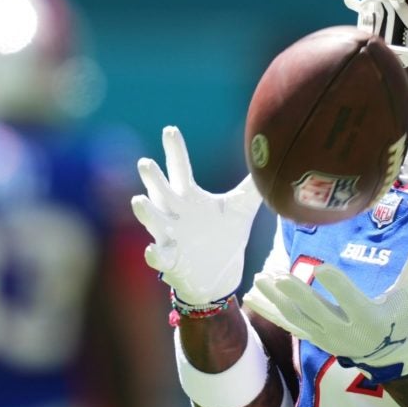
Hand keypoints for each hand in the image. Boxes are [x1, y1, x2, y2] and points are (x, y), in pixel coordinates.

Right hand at [131, 126, 261, 306]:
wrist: (219, 276)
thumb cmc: (224, 238)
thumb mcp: (239, 209)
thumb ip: (251, 186)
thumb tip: (269, 157)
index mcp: (188, 198)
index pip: (180, 169)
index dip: (175, 151)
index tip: (170, 130)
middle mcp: (174, 214)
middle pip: (160, 192)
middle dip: (152, 179)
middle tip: (145, 162)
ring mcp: (169, 237)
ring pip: (153, 221)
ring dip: (146, 212)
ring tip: (139, 200)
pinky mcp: (171, 260)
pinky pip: (159, 257)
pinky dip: (155, 255)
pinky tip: (152, 251)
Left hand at [245, 226, 407, 383]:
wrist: (392, 355)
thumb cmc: (405, 317)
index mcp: (371, 319)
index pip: (353, 301)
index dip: (338, 286)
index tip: (322, 268)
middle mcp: (346, 332)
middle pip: (318, 312)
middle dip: (297, 294)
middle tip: (278, 275)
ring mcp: (327, 338)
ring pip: (297, 319)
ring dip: (277, 300)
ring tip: (261, 278)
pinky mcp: (315, 338)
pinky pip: (289, 325)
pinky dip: (270, 311)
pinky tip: (252, 296)